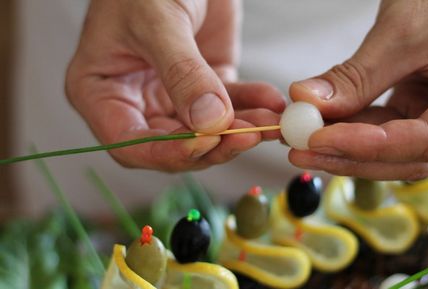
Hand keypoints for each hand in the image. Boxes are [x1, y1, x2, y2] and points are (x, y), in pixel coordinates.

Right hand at [66, 0, 285, 171]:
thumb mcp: (157, 22)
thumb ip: (182, 73)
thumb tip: (210, 120)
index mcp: (102, 93)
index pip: (130, 144)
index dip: (167, 152)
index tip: (205, 142)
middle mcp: (137, 102)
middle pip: (174, 144)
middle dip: (214, 144)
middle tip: (248, 135)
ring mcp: (172, 97)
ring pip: (206, 132)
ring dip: (239, 130)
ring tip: (267, 122)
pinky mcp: (205, 86)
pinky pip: (230, 106)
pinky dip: (252, 106)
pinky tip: (269, 102)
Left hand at [288, 0, 427, 179]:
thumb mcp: (402, 35)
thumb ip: (356, 75)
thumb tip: (307, 100)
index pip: (419, 143)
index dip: (365, 146)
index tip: (318, 139)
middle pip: (399, 156)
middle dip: (344, 154)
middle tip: (300, 150)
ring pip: (384, 145)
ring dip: (339, 143)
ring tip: (299, 135)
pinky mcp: (409, 105)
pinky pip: (377, 125)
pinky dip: (345, 126)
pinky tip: (315, 122)